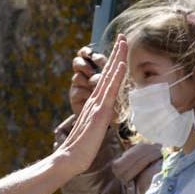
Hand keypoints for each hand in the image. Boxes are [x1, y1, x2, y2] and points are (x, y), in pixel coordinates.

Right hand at [56, 38, 127, 175]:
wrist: (70, 158)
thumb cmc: (81, 148)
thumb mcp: (93, 131)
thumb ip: (97, 121)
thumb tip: (103, 120)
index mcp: (96, 103)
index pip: (107, 79)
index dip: (114, 63)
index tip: (120, 49)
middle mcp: (96, 99)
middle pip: (108, 72)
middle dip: (116, 52)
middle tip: (123, 35)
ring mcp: (98, 103)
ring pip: (109, 76)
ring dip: (117, 57)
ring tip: (123, 41)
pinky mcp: (100, 111)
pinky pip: (110, 90)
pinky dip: (116, 75)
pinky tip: (121, 63)